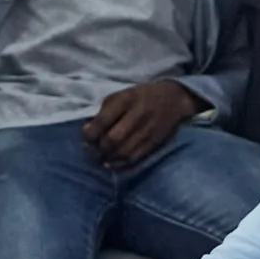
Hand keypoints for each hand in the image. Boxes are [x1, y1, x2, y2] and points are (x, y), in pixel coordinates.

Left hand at [84, 80, 202, 167]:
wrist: (173, 99)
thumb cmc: (141, 96)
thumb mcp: (121, 95)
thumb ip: (104, 112)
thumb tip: (87, 131)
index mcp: (126, 100)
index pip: (103, 121)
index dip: (90, 134)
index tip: (86, 138)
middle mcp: (138, 115)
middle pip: (113, 139)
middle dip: (99, 148)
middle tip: (94, 149)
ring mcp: (148, 131)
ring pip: (123, 152)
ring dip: (108, 157)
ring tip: (102, 156)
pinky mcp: (154, 143)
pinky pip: (134, 158)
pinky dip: (120, 163)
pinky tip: (112, 162)